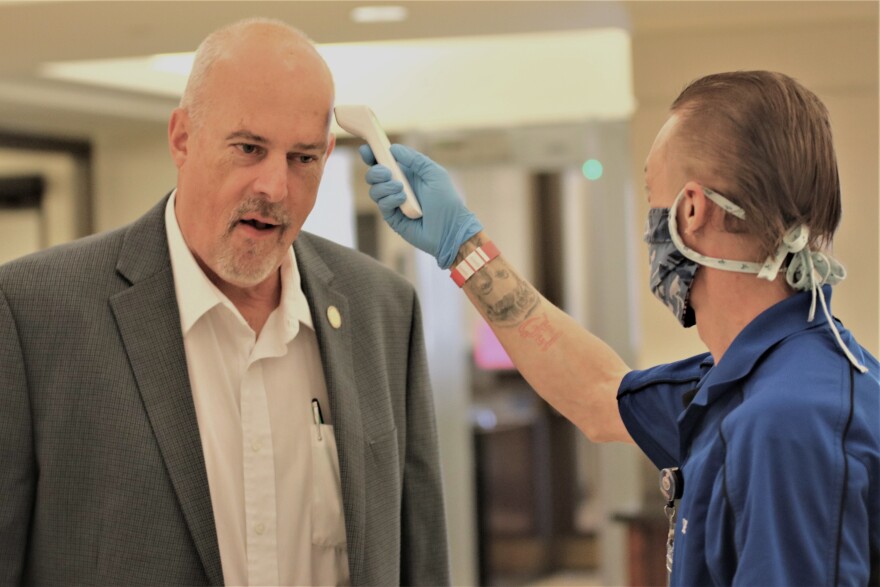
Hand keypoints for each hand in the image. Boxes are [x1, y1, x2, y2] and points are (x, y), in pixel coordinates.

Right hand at [360, 144, 482, 268]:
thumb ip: (415, 159)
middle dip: (376, 171)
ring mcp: (394, 203)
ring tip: (401, 189)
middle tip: (387, 173)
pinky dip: (390, 199)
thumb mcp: (434, 174)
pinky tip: (402, 200)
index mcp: (407, 174)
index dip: (372, 155)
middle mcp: (397, 187)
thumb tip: (393, 149)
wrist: (451, 229)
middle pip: (373, 175)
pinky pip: (382, 204)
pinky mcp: (393, 218)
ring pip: (374, 190)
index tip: (366, 149)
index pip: (384, 162)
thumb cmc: (447, 201)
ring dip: (385, 187)